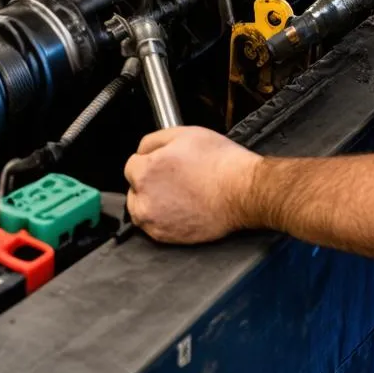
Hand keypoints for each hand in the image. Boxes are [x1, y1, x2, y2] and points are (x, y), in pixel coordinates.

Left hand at [124, 127, 261, 243]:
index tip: (163, 162)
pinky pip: (155, 226)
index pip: (132, 164)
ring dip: (152, 201)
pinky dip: (164, 218)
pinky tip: (183, 206)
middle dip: (148, 182)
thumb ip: (153, 140)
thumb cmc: (219, 162)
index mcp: (145, 172)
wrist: (241, 191)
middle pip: (134, 189)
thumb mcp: (183, 133)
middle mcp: (144, 200)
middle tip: (173, 177)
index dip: (149, 159)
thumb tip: (142, 150)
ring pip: (142, 209)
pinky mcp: (167, 238)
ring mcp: (155, 222)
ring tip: (178, 192)